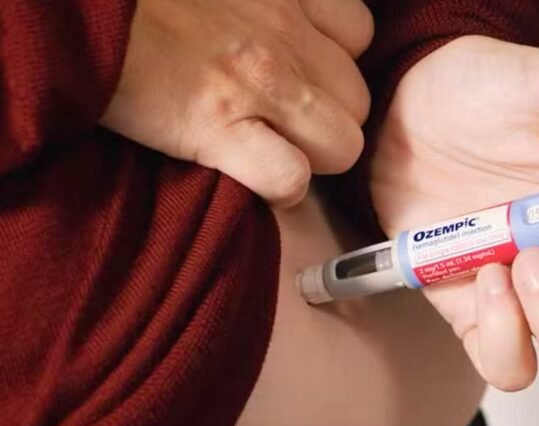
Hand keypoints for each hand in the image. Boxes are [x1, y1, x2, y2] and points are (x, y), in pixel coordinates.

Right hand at [100, 0, 372, 205]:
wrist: (75, 10)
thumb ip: (268, 3)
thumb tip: (289, 29)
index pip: (359, 35)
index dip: (334, 64)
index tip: (305, 76)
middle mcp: (285, 34)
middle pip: (357, 100)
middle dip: (328, 118)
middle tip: (285, 123)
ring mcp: (260, 83)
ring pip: (342, 145)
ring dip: (313, 158)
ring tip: (274, 152)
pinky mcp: (218, 128)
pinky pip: (291, 179)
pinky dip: (279, 189)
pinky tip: (253, 178)